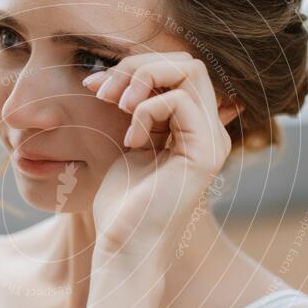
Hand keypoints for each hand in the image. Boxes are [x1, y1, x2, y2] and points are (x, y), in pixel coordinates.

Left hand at [84, 52, 240, 261]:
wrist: (125, 245)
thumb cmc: (122, 202)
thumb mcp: (128, 142)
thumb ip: (135, 108)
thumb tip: (119, 73)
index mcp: (194, 128)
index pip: (179, 70)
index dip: (135, 68)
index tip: (96, 87)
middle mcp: (209, 132)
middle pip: (187, 62)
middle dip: (139, 67)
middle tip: (105, 93)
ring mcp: (212, 142)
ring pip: (190, 70)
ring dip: (142, 79)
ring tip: (116, 106)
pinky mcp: (205, 154)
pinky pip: (180, 100)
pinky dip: (146, 110)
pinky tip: (132, 140)